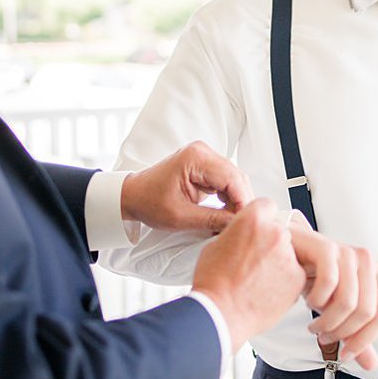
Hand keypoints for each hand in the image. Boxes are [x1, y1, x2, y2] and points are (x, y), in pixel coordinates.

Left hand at [122, 141, 253, 234]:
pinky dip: (229, 198)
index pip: (233, 179)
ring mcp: (205, 158)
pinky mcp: (205, 167)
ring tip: (232, 222)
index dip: (243, 202)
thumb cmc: (148, 202)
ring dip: (236, 201)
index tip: (245, 223)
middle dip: (241, 202)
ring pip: (235, 181)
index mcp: (195, 158)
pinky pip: (226, 182)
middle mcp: (203, 152)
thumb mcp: (180, 216)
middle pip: (237, 178)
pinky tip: (226, 214)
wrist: (132, 195)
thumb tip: (237, 224)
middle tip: (240, 226)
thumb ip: (212, 220)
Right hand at [191, 199, 303, 351]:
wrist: (222, 313)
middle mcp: (274, 234)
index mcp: (251, 220)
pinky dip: (287, 281)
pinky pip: (296, 273)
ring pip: (290, 252)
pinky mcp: (298, 278)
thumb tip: (242, 235)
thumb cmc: (214, 284)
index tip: (261, 226)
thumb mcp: (215, 245)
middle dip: (271, 242)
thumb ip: (236, 234)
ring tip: (259, 278)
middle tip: (257, 258)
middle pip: (280, 230)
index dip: (262, 218)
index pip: (267, 205)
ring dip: (280, 261)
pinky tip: (268, 290)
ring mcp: (288, 256)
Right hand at [291, 224, 377, 370]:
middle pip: (366, 312)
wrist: (288, 254)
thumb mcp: (335, 310)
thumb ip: (353, 333)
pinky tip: (308, 301)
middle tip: (323, 337)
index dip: (364, 341)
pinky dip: (316, 299)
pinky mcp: (327, 246)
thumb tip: (370, 364)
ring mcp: (347, 251)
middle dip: (342, 333)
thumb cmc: (313, 280)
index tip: (345, 354)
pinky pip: (329, 281)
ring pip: (348, 301)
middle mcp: (368, 260)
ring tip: (314, 326)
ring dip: (327, 321)